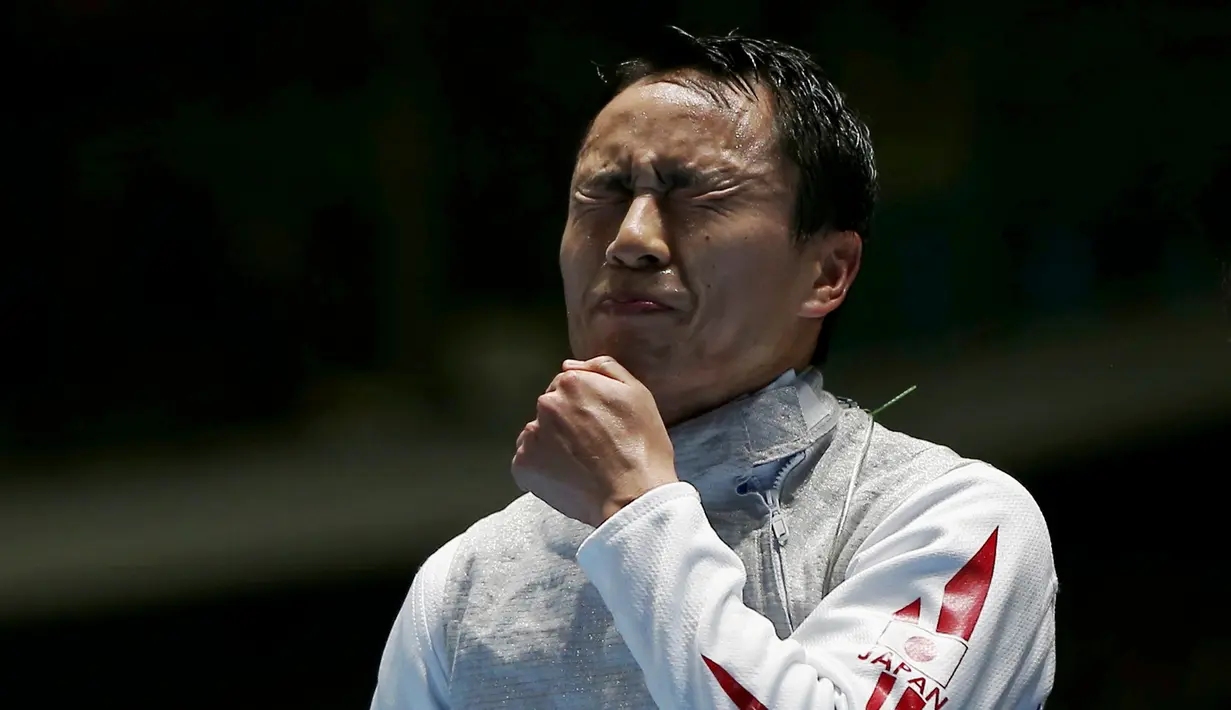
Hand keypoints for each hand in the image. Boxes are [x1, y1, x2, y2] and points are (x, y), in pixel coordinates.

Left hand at [511, 356, 677, 527]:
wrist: (633, 495)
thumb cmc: (641, 445)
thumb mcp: (637, 393)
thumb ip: (603, 368)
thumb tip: (568, 365)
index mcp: (571, 382)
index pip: (566, 386)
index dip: (584, 407)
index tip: (599, 426)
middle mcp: (546, 404)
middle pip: (550, 410)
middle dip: (566, 424)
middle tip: (592, 448)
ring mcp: (531, 436)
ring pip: (538, 435)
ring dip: (553, 445)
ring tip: (581, 466)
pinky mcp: (523, 466)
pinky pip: (528, 462)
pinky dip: (543, 469)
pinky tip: (568, 478)